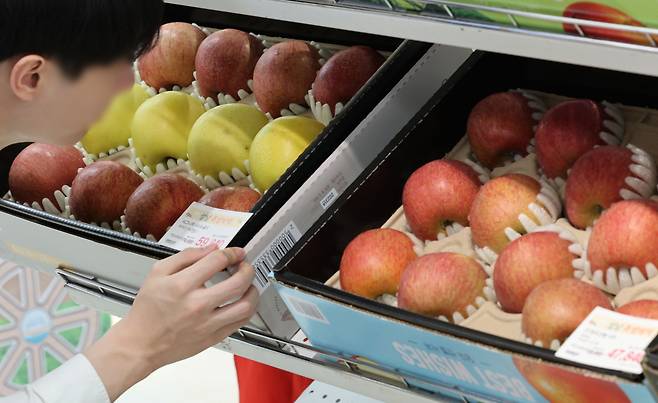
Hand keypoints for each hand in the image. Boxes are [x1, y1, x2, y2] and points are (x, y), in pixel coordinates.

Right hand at [85, 245, 257, 399]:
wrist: (141, 344)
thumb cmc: (147, 310)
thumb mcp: (158, 273)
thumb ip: (186, 256)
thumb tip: (211, 248)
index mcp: (182, 285)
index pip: (217, 261)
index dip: (231, 253)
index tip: (236, 253)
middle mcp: (197, 305)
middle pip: (238, 283)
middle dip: (247, 269)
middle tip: (245, 266)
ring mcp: (207, 323)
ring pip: (245, 306)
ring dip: (253, 291)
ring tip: (248, 284)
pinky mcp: (213, 337)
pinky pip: (240, 323)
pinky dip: (247, 309)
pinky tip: (242, 301)